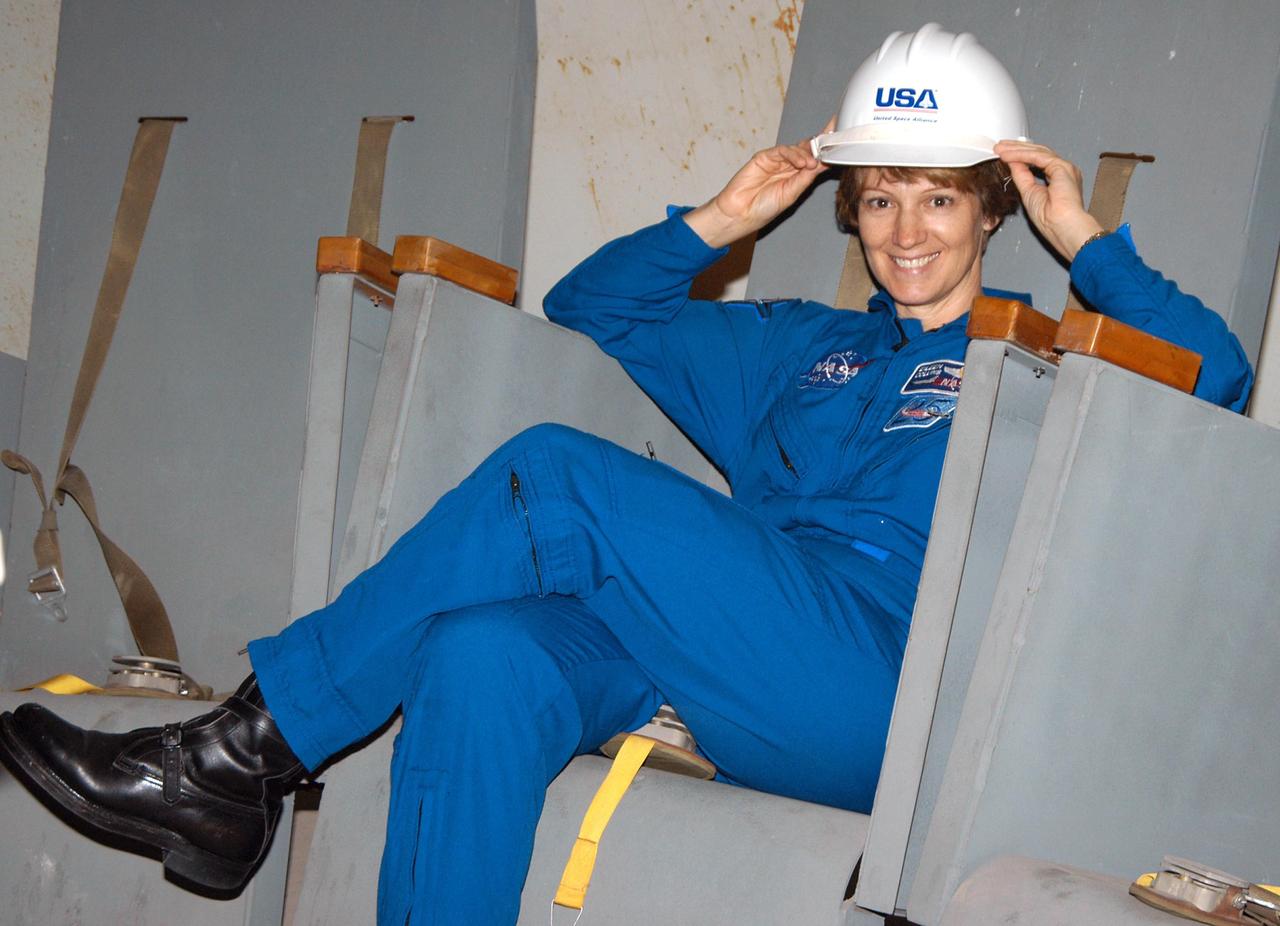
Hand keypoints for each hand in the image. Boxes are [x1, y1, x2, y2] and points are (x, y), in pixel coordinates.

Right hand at [685, 126, 830, 248]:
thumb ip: (807, 176)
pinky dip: (793, 154)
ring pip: (797, 148)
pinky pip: (782, 150)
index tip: (841, 140)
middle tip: (834, 137)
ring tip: (812, 163)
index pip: (816, 159)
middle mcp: (788, 167)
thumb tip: (823, 162)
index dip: (827, 149)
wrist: (741, 213)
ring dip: (807, 154)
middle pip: (808, 149)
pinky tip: (802, 162)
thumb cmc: (763, 208)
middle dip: (822, 142)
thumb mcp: (793, 193)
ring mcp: (776, 161)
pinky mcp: (764, 157)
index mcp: (797, 176)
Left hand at [994, 140, 1103, 260]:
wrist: (1063, 227)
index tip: (1003, 154)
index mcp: (1058, 178)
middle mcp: (1063, 171)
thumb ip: (1022, 176)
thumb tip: (1012, 163)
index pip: (1037, 161)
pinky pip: (1038, 157)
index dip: (1019, 155)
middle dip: (1016, 148)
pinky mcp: (1062, 167)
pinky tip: (1008, 154)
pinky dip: (1021, 155)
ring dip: (1016, 149)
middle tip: (999, 146)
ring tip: (1000, 148)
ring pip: (1037, 152)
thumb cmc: (1051, 220)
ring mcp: (1064, 167)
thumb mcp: (1029, 193)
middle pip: (1037, 153)